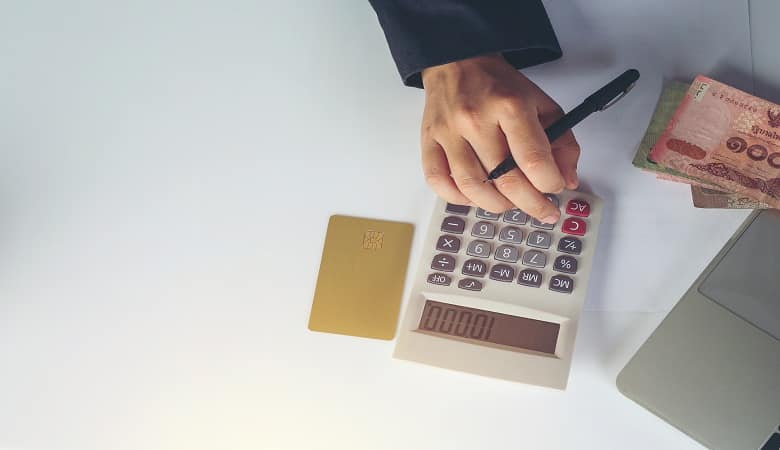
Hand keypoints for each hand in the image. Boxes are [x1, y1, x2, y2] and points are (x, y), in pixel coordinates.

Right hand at [420, 54, 579, 222]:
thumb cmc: (498, 86)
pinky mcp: (429, 141)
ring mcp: (449, 132)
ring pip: (472, 188)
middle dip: (531, 204)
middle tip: (543, 210)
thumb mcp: (540, 103)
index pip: (533, 159)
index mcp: (509, 105)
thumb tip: (567, 179)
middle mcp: (476, 119)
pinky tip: (475, 197)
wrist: (456, 62)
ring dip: (497, 205)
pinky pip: (439, 182)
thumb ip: (561, 141)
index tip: (556, 188)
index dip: (550, 183)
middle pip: (505, 180)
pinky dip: (458, 198)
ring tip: (510, 203)